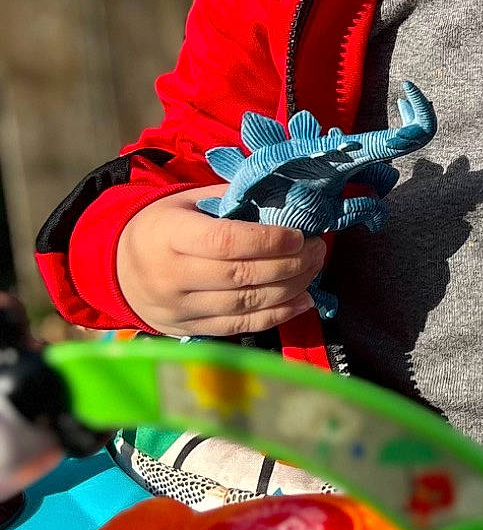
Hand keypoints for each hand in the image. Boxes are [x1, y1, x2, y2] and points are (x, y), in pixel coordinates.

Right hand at [117, 187, 326, 338]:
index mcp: (169, 236)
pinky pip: (238, 327)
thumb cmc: (161, 226)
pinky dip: (276, 316)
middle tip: (318, 249)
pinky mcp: (187, 330)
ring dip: (289, 289)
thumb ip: (231, 199)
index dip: (269, 240)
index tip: (299, 235)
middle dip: (290, 264)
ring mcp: (178, 309)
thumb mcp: (186, 201)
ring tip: (314, 270)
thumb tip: (285, 198)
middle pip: (241, 276)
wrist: (116, 269)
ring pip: (244, 305)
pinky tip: (303, 300)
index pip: (226, 241)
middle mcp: (171, 276)